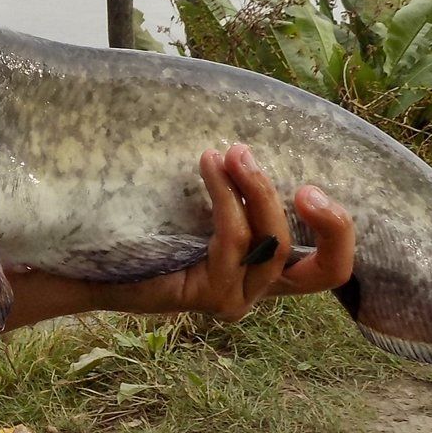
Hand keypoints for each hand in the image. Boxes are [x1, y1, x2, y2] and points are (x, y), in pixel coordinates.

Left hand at [68, 143, 354, 318]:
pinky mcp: (209, 296)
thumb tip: (254, 134)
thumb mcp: (206, 200)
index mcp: (269, 267)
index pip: (331, 267)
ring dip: (254, 188)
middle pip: (325, 271)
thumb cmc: (150, 224)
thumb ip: (240, 184)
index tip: (315, 186)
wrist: (93, 262)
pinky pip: (233, 240)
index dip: (339, 232)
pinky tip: (209, 165)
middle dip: (329, 223)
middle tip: (305, 182)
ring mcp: (237, 298)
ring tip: (229, 151)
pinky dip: (225, 197)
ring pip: (270, 243)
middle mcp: (260, 289)